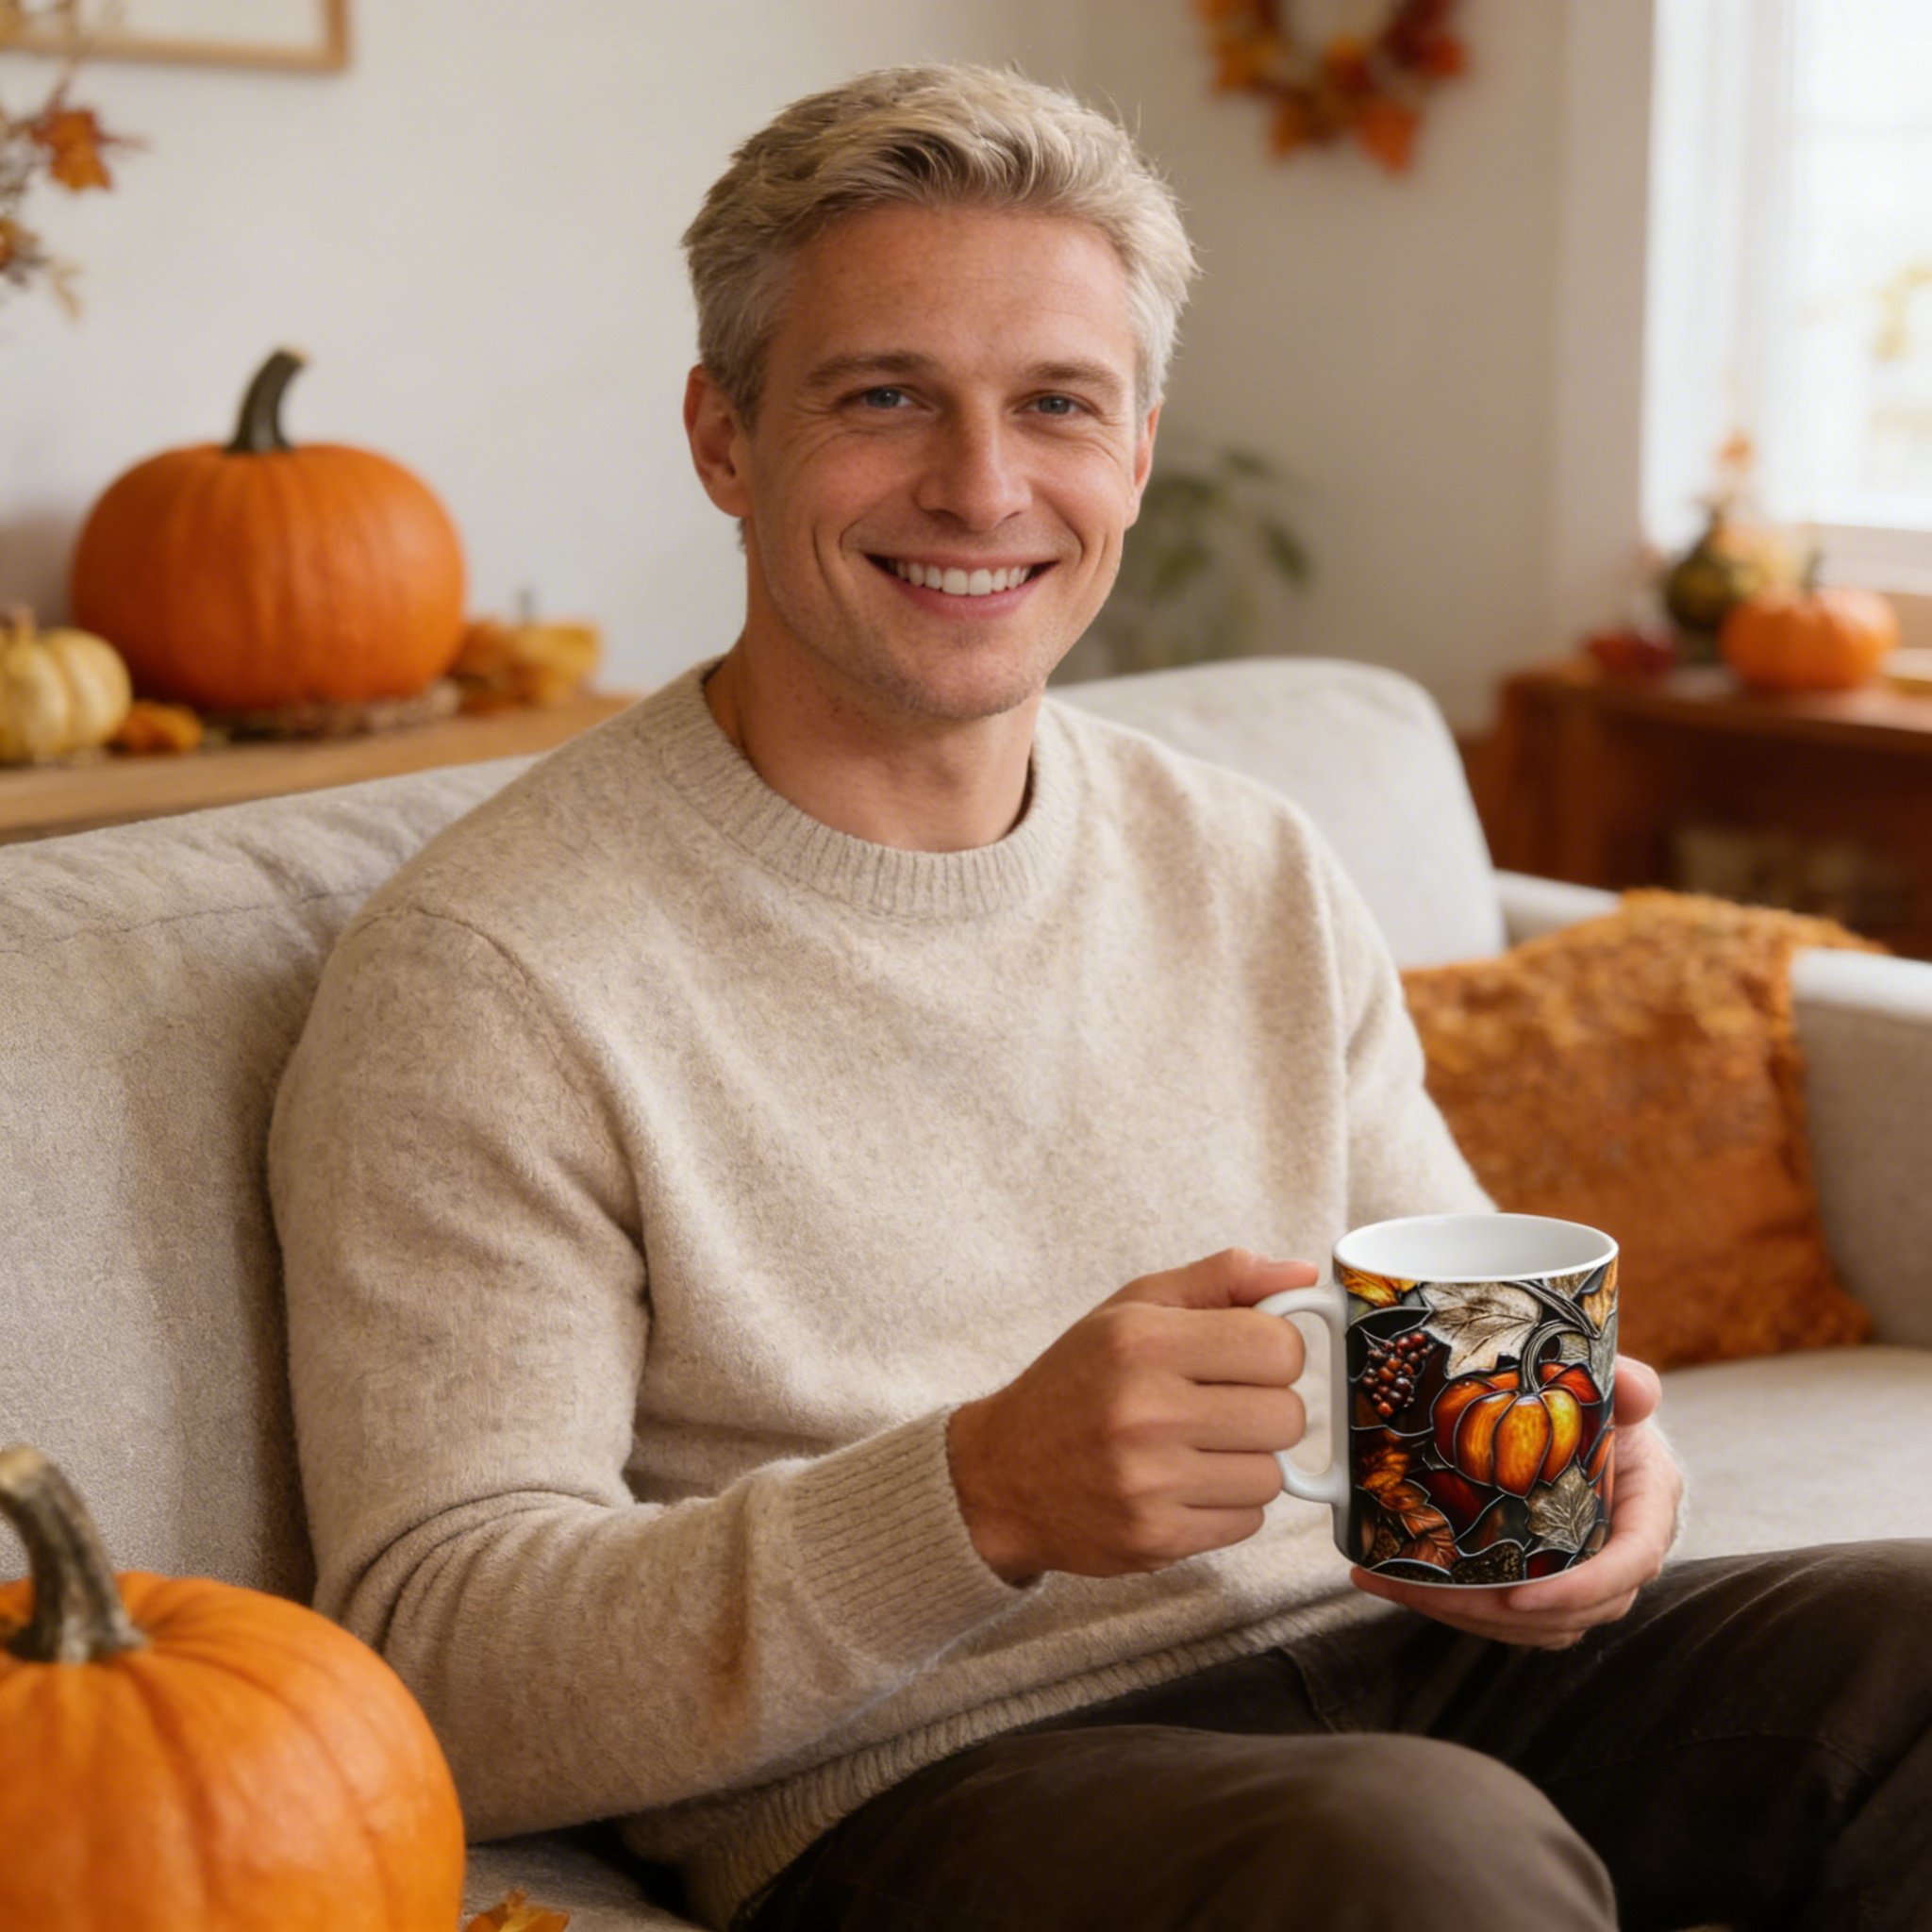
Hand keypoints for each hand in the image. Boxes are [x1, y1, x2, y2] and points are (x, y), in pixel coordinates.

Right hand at [947, 1250, 1317, 1584]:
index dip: (1272, 1352)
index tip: (1242, 1358)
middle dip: (1262, 1410)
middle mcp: (1144, 1409)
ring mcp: (1149, 1481)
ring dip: (1246, 1463)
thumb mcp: (1134, 1308)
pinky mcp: (1156, 1537)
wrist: (1000, 1475)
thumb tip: (1306, 1276)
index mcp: (1142, 1340)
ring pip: (1273, 1476)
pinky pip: (1248, 1522)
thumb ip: (1222, 1280)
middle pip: (1287, 1416)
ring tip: (1194, 1448)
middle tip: (1217, 1406)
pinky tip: (1181, 1485)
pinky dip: (1226, 1506)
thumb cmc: (1077, 1382)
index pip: (1280, 1346)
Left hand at [1349, 1356, 1683, 1648]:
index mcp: (1649, 1506)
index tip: (1518, 1600)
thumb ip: (1630, 1386)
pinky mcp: (1553, 1586)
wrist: (1590, 1423)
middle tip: (1428, 1590)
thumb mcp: (1617, 1391)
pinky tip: (1399, 1582)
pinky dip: (1460, 1608)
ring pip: (1536, 1625)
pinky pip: (1514, 1618)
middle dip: (1497, 1612)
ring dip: (1466, 1614)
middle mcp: (1626, 1553)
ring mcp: (1589, 1577)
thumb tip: (1638, 1388)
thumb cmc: (1604, 1407)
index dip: (1579, 1590)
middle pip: (1573, 1609)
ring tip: (1397, 1584)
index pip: (1629, 1564)